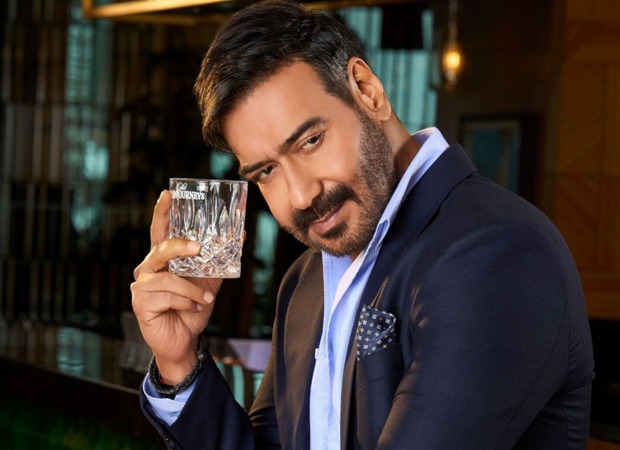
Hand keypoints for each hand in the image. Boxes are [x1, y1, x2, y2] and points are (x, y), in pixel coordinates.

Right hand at [131, 190, 222, 383]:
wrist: (186, 340)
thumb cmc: (193, 309)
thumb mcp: (210, 282)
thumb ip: (219, 260)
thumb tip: (241, 234)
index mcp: (164, 260)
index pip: (160, 231)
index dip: (163, 212)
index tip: (168, 193)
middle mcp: (149, 268)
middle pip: (161, 248)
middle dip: (180, 246)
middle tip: (199, 248)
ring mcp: (142, 285)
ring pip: (168, 277)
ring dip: (192, 289)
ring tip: (205, 300)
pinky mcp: (140, 302)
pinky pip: (167, 294)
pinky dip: (185, 301)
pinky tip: (192, 308)